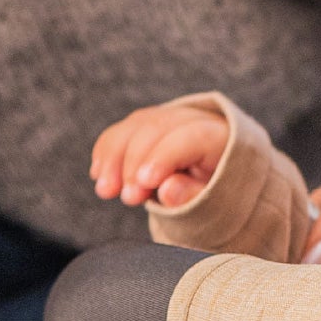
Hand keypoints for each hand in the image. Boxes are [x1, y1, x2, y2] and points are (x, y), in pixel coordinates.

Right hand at [91, 102, 230, 209]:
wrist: (218, 178)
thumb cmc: (221, 193)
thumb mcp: (218, 202)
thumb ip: (195, 196)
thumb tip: (168, 191)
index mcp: (220, 137)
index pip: (191, 137)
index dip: (164, 157)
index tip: (145, 182)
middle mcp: (194, 119)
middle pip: (158, 128)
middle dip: (135, 162)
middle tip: (128, 198)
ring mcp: (168, 118)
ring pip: (135, 125)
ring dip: (114, 157)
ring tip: (106, 191)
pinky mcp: (146, 124)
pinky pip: (122, 129)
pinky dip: (106, 150)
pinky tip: (98, 174)